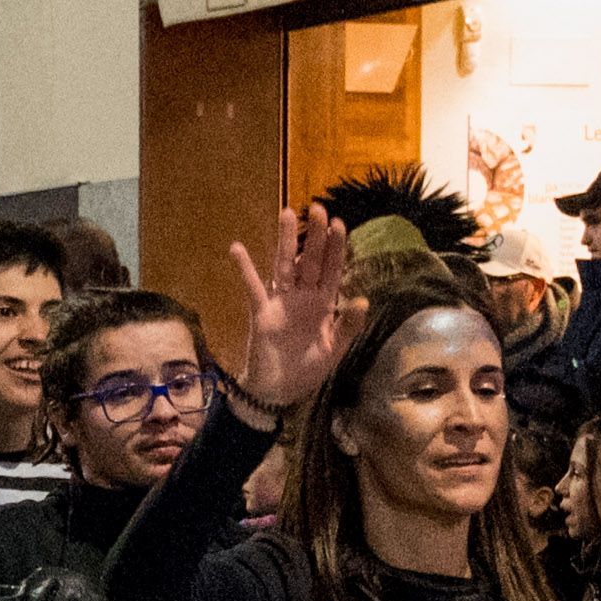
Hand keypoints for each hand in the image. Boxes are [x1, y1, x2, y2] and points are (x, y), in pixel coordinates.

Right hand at [223, 205, 354, 414]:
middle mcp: (303, 297)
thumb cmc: (307, 370)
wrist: (279, 392)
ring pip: (284, 265)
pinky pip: (253, 288)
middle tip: (318, 208)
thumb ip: (348, 325)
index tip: (340, 223)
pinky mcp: (261, 313)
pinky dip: (245, 269)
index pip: (332, 269)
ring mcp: (281, 302)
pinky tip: (237, 249)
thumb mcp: (334, 350)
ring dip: (285, 240)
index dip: (336, 247)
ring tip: (287, 213)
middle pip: (309, 260)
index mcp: (324, 304)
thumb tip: (363, 299)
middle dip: (314, 235)